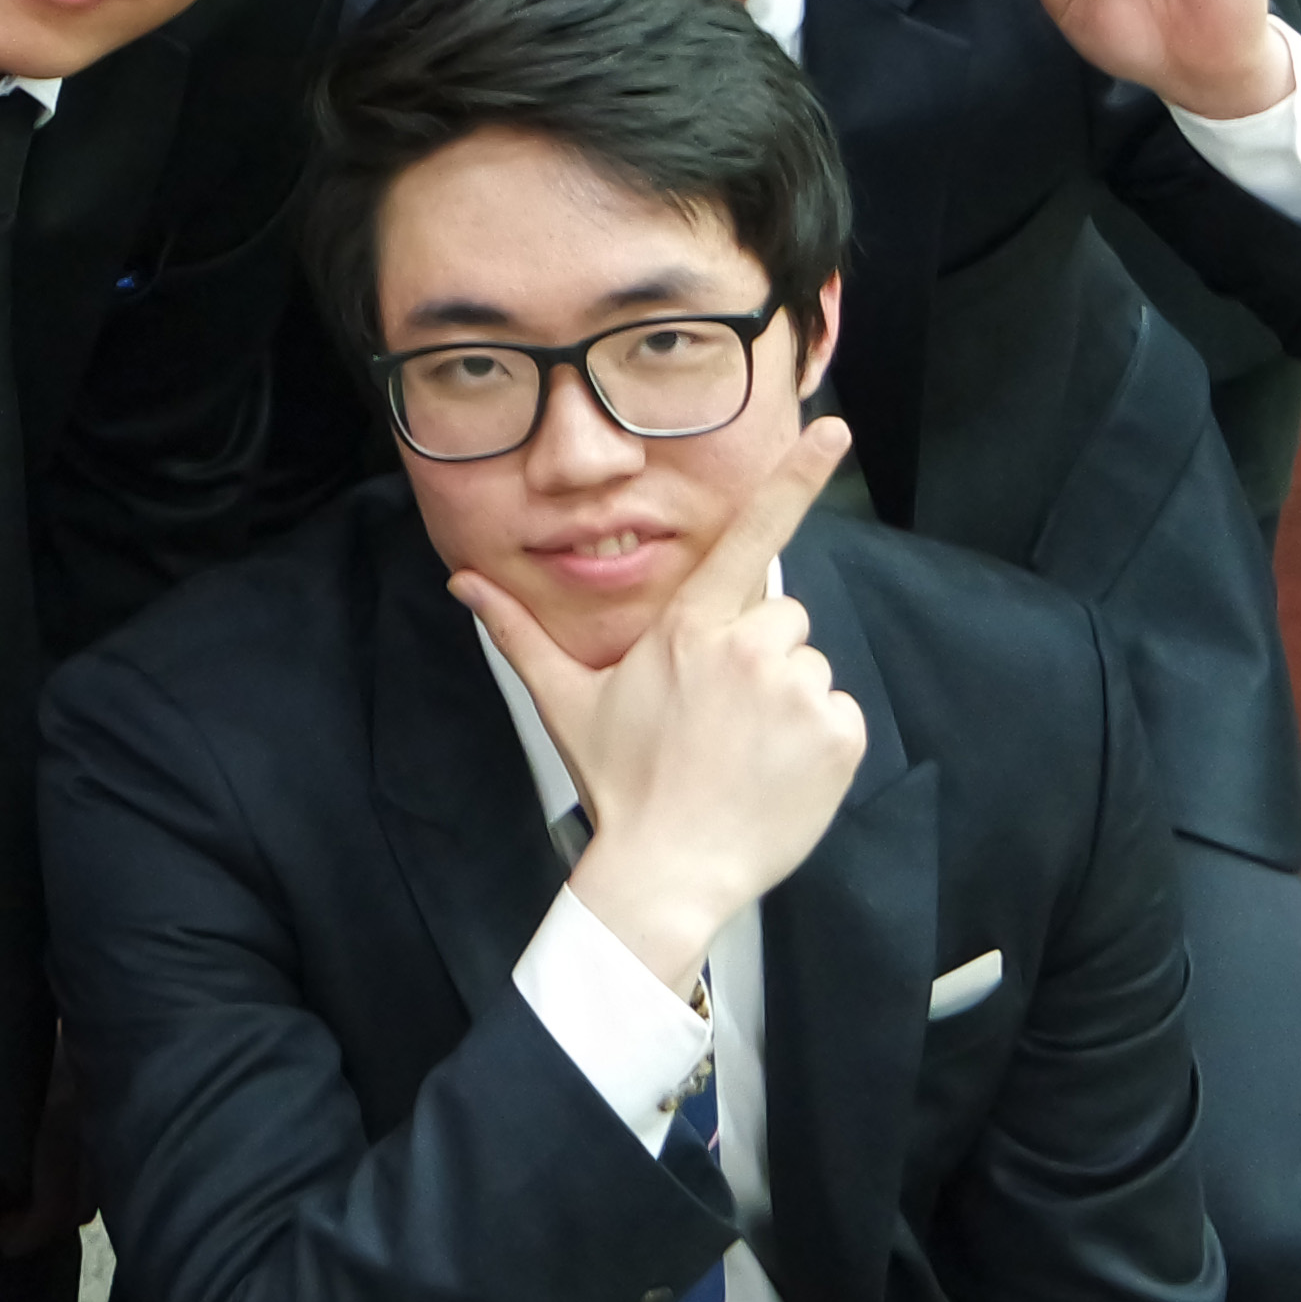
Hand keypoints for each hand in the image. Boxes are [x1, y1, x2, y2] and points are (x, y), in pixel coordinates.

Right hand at [460, 423, 865, 990]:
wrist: (667, 872)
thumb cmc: (619, 784)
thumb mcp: (566, 701)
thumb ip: (518, 632)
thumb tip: (462, 581)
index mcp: (690, 627)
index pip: (751, 534)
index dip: (796, 476)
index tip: (833, 429)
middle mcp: (749, 647)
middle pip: (779, 618)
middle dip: (757, 655)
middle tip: (718, 715)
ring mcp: (798, 690)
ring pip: (808, 667)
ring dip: (786, 701)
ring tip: (743, 751)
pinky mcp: (837, 734)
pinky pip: (838, 715)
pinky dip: (817, 743)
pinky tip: (774, 773)